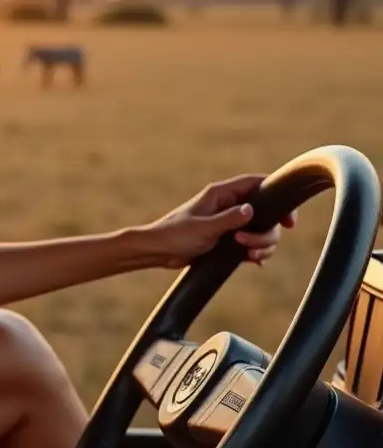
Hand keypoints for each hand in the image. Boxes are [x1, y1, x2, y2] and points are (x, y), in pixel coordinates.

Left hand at [142, 173, 297, 270]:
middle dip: (266, 232)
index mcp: (221, 194)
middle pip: (267, 213)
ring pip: (263, 231)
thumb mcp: (202, 227)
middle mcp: (229, 206)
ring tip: (248, 255)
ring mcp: (230, 223)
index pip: (257, 184)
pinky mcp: (229, 240)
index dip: (277, 195)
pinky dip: (257, 253)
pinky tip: (255, 262)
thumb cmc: (175, 234)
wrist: (158, 252)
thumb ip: (227, 219)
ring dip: (262, 245)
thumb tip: (251, 210)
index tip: (289, 219)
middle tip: (247, 245)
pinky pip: (253, 244)